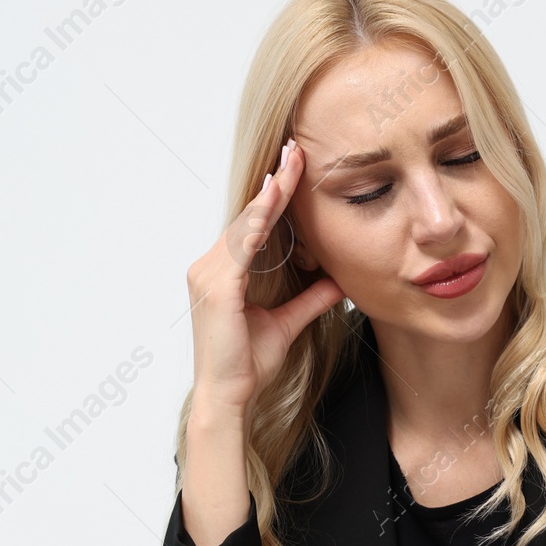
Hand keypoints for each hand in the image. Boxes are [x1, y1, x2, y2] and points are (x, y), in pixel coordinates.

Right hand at [186, 137, 344, 412]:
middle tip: (297, 149)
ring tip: (292, 163)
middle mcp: (209, 267)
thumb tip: (337, 280)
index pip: (253, 225)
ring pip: (245, 224)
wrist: (229, 396)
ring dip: (270, 193)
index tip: (294, 166)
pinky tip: (275, 198)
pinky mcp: (216, 287)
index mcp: (223, 273)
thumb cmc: (248, 364)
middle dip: (275, 183)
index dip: (274, 196)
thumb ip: (310, 299)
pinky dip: (258, 220)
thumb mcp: (287, 323)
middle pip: (247, 215)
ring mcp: (208, 275)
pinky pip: (241, 245)